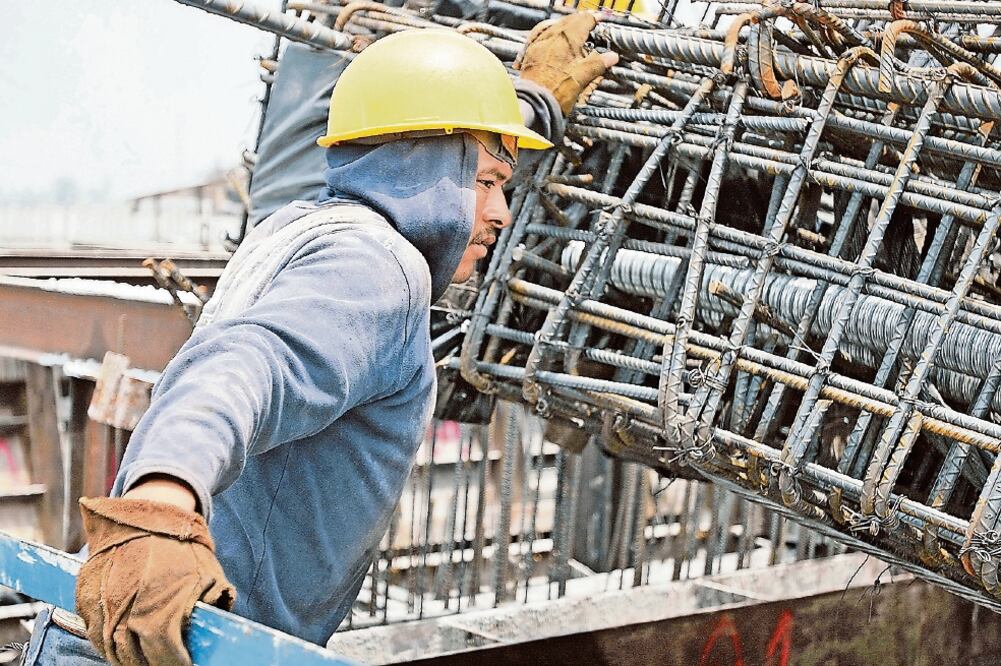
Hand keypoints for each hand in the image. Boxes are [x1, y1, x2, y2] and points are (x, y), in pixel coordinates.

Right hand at [75, 497, 235, 665]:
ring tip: (141, 654)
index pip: (164, 655)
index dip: (174, 662)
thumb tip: (214, 635)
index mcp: (161, 609)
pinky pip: (91, 629)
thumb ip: (210, 608)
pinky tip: (120, 638)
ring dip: (124, 655)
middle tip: (160, 660)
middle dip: (147, 663)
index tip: (182, 662)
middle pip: (132, 658)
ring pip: (108, 647)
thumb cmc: (183, 547)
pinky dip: (104, 639)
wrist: (146, 514)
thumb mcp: (208, 576)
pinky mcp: (85, 595)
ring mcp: (102, 604)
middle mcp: (127, 611)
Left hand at [516, 13, 619, 114]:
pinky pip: (540, 36)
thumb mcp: (582, 78)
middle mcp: (551, 37)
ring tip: (572, 29)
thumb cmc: (556, 92)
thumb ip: (597, 64)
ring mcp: (538, 45)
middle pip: (568, 21)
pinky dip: (550, 34)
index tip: (599, 20)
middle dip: (579, 21)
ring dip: (564, 26)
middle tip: (588, 22)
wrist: (533, 104)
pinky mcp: (530, 54)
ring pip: (553, 27)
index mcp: (567, 40)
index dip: (594, 19)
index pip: (584, 21)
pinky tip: (552, 39)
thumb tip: (612, 57)